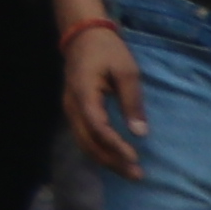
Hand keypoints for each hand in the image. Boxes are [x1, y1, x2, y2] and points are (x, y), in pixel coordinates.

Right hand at [61, 14, 150, 177]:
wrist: (82, 34)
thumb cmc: (107, 50)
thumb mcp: (127, 72)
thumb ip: (132, 103)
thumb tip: (140, 133)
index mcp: (84, 95)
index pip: (98, 128)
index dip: (115, 146)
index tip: (135, 158)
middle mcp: (73, 106)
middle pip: (88, 142)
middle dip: (111, 161)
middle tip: (136, 175)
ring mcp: (71, 109)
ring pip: (83, 142)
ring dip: (105, 158)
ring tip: (128, 171)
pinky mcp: (75, 110)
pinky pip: (83, 136)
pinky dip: (98, 150)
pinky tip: (114, 157)